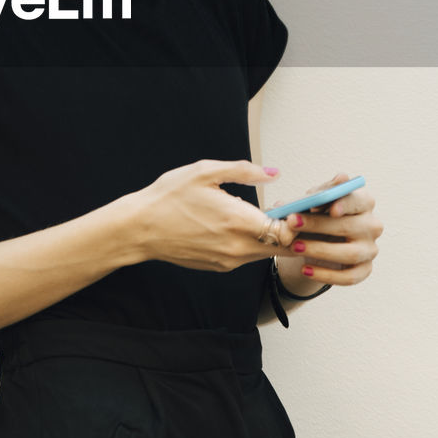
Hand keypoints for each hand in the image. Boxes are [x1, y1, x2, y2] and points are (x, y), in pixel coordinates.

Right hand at [129, 159, 304, 272]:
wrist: (140, 228)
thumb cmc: (169, 196)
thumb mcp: (205, 171)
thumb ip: (244, 170)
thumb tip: (273, 173)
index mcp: (238, 221)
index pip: (289, 231)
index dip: (297, 220)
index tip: (292, 206)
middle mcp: (238, 247)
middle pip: (283, 247)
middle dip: (290, 231)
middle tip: (285, 212)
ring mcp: (228, 260)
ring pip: (265, 252)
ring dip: (270, 237)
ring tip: (257, 214)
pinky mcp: (219, 266)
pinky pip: (246, 256)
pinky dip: (250, 243)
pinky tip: (234, 225)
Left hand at [273, 171, 383, 288]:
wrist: (318, 241)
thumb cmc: (316, 216)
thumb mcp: (309, 204)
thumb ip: (302, 203)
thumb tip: (286, 208)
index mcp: (362, 202)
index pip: (358, 200)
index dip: (346, 204)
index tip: (331, 208)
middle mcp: (371, 225)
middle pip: (349, 226)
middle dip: (318, 224)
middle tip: (292, 222)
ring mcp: (370, 248)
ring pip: (350, 253)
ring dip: (319, 250)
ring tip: (295, 247)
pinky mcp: (365, 269)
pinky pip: (349, 277)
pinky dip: (326, 275)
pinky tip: (305, 270)